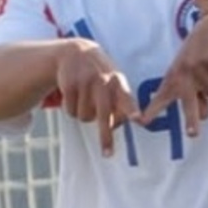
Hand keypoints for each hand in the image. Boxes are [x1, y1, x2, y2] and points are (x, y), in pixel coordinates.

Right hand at [55, 38, 138, 156]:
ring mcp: (86, 83)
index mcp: (119, 82)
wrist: (76, 52)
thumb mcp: (113, 83)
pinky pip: (70, 111)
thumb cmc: (101, 75)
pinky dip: (71, 108)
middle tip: (108, 154)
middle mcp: (104, 82)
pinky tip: (74, 94)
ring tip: (85, 98)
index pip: (127, 99)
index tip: (138, 119)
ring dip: (84, 114)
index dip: (132, 109)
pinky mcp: (69, 85)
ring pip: (85, 117)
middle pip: (103, 115)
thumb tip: (115, 126)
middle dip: (105, 137)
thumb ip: (119, 103)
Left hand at [140, 11, 207, 137]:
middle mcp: (183, 75)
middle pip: (188, 103)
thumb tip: (203, 117)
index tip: (141, 122)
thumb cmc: (200, 57)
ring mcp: (198, 68)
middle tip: (192, 135)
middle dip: (190, 120)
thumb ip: (195, 97)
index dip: (151, 111)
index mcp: (173, 79)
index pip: (160, 98)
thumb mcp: (192, 76)